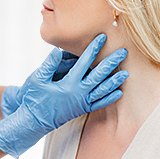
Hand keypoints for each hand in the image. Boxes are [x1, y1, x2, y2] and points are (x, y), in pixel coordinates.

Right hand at [0, 34, 127, 157]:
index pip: (85, 62)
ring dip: (115, 81)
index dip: (94, 48)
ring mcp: (82, 103)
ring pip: (103, 90)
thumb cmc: (34, 98)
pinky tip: (119, 93)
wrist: (33, 121)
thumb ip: (49, 64)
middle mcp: (79, 94)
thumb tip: (59, 50)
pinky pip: (99, 104)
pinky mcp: (82, 110)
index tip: (102, 38)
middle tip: (123, 51)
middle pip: (99, 75)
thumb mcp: (37, 79)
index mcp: (69, 84)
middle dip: (111, 62)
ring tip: (126, 72)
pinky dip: (110, 98)